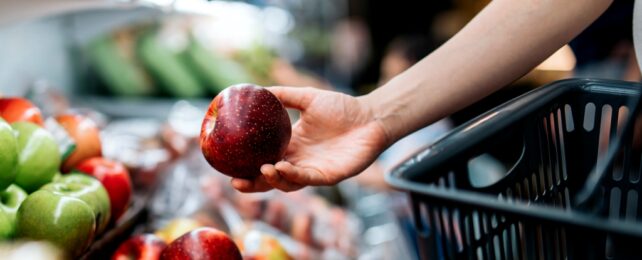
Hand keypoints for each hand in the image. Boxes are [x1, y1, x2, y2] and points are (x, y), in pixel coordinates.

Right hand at [231, 87, 389, 191]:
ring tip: (262, 169)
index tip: (226, 164)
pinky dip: (293, 175)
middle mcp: (299, 161)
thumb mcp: (307, 98)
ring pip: (287, 183)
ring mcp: (314, 171)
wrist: (370, 116)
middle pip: (270, 179)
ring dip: (272, 179)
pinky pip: (307, 179)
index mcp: (292, 146)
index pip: (264, 160)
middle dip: (253, 184)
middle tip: (235, 182)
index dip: (246, 166)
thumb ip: (283, 95)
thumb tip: (256, 88)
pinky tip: (282, 166)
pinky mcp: (329, 176)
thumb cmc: (342, 108)